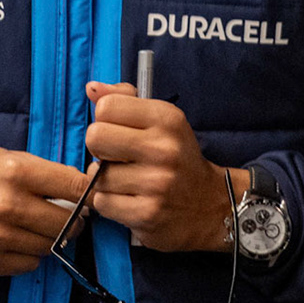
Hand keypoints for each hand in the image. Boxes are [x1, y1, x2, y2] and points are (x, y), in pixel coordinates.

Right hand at [0, 147, 88, 275]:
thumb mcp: (6, 156)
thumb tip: (85, 188)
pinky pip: (29, 264)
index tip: (89, 194)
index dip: (87, 192)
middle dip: (74, 219)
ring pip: (51, 246)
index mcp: (15, 171)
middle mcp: (7, 205)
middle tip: (70, 214)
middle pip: (67, 223)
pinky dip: (31, 253)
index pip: (73, 187)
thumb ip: (43, 173)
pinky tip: (20, 239)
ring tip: (40, 225)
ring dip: (52, 238)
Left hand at [83, 82, 250, 252]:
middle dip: (100, 148)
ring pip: (96, 175)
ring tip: (128, 181)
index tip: (118, 131)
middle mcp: (163, 149)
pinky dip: (110, 202)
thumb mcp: (161, 120)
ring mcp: (156, 184)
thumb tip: (92, 88)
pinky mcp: (147, 214)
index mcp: (166, 119)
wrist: (211, 204)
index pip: (106, 106)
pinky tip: (128, 199)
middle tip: (116, 156)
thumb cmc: (177, 156)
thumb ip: (125, 100)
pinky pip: (102, 202)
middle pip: (95, 137)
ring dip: (106, 180)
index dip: (105, 120)